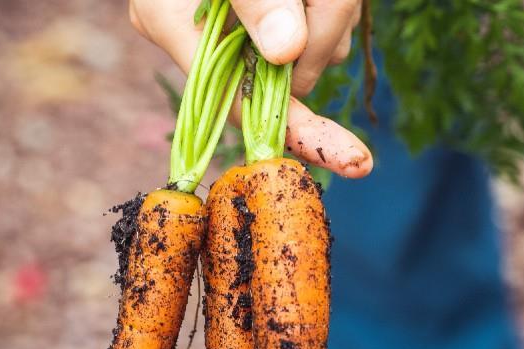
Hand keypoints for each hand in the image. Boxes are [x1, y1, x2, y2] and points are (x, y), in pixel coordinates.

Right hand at [130, 0, 371, 177]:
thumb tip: (286, 52)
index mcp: (171, 23)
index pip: (239, 103)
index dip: (298, 131)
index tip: (351, 158)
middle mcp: (203, 36)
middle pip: (289, 74)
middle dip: (325, 32)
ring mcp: (240, 28)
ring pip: (315, 49)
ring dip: (334, 10)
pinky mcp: (270, 16)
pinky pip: (321, 27)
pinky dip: (333, 5)